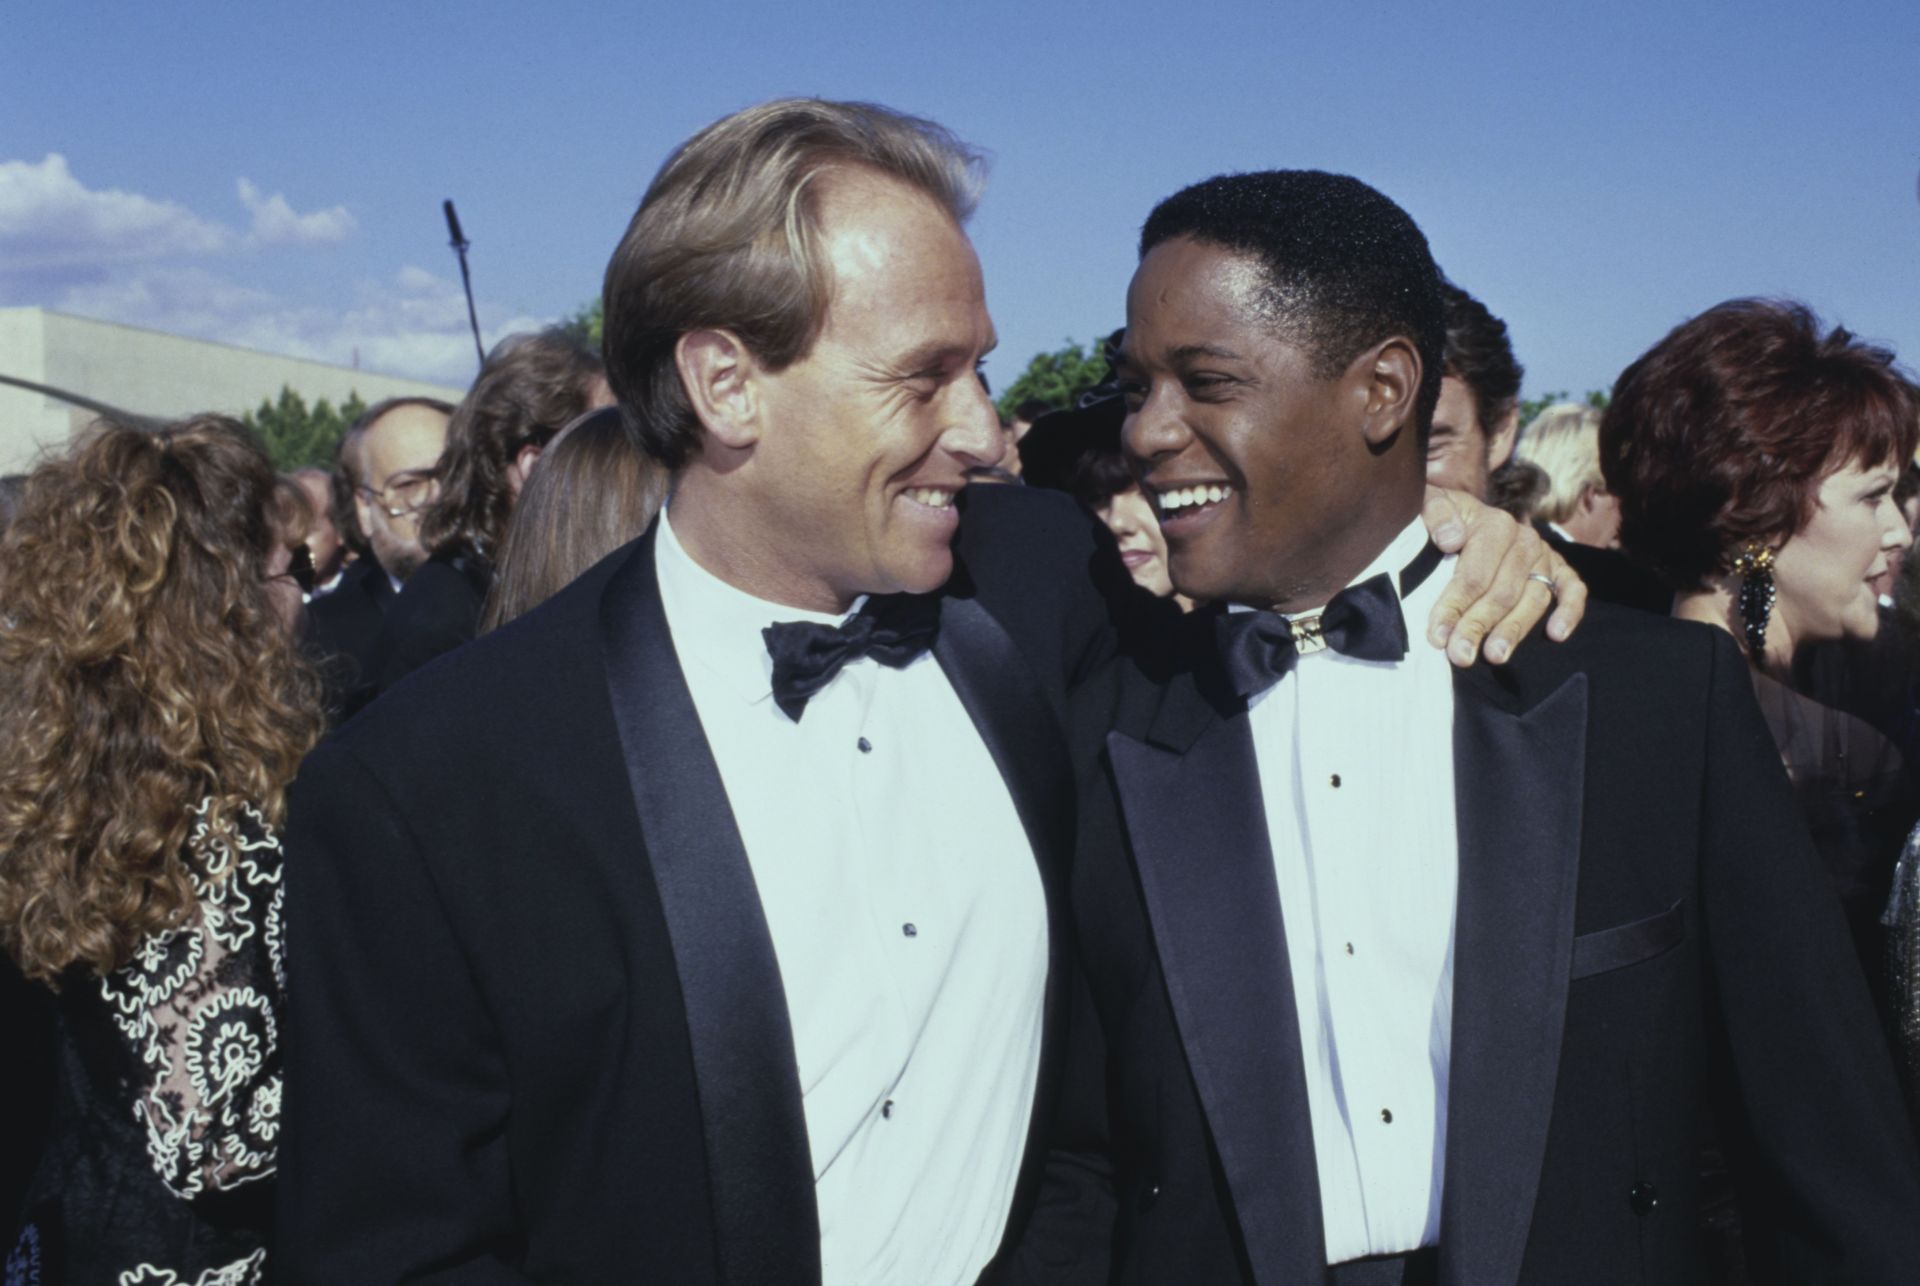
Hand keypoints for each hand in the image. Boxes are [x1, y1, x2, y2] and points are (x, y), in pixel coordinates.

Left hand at [1420, 487, 1586, 665]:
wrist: (1469, 512)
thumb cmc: (1446, 519)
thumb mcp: (1433, 505)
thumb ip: (1436, 514)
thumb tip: (1450, 539)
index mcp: (1494, 525)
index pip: (1474, 574)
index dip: (1454, 606)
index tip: (1437, 636)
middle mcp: (1524, 541)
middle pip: (1503, 592)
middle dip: (1478, 626)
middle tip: (1460, 656)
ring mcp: (1545, 557)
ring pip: (1533, 599)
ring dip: (1514, 630)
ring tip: (1494, 656)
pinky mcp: (1560, 570)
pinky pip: (1572, 591)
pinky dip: (1569, 612)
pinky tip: (1556, 635)